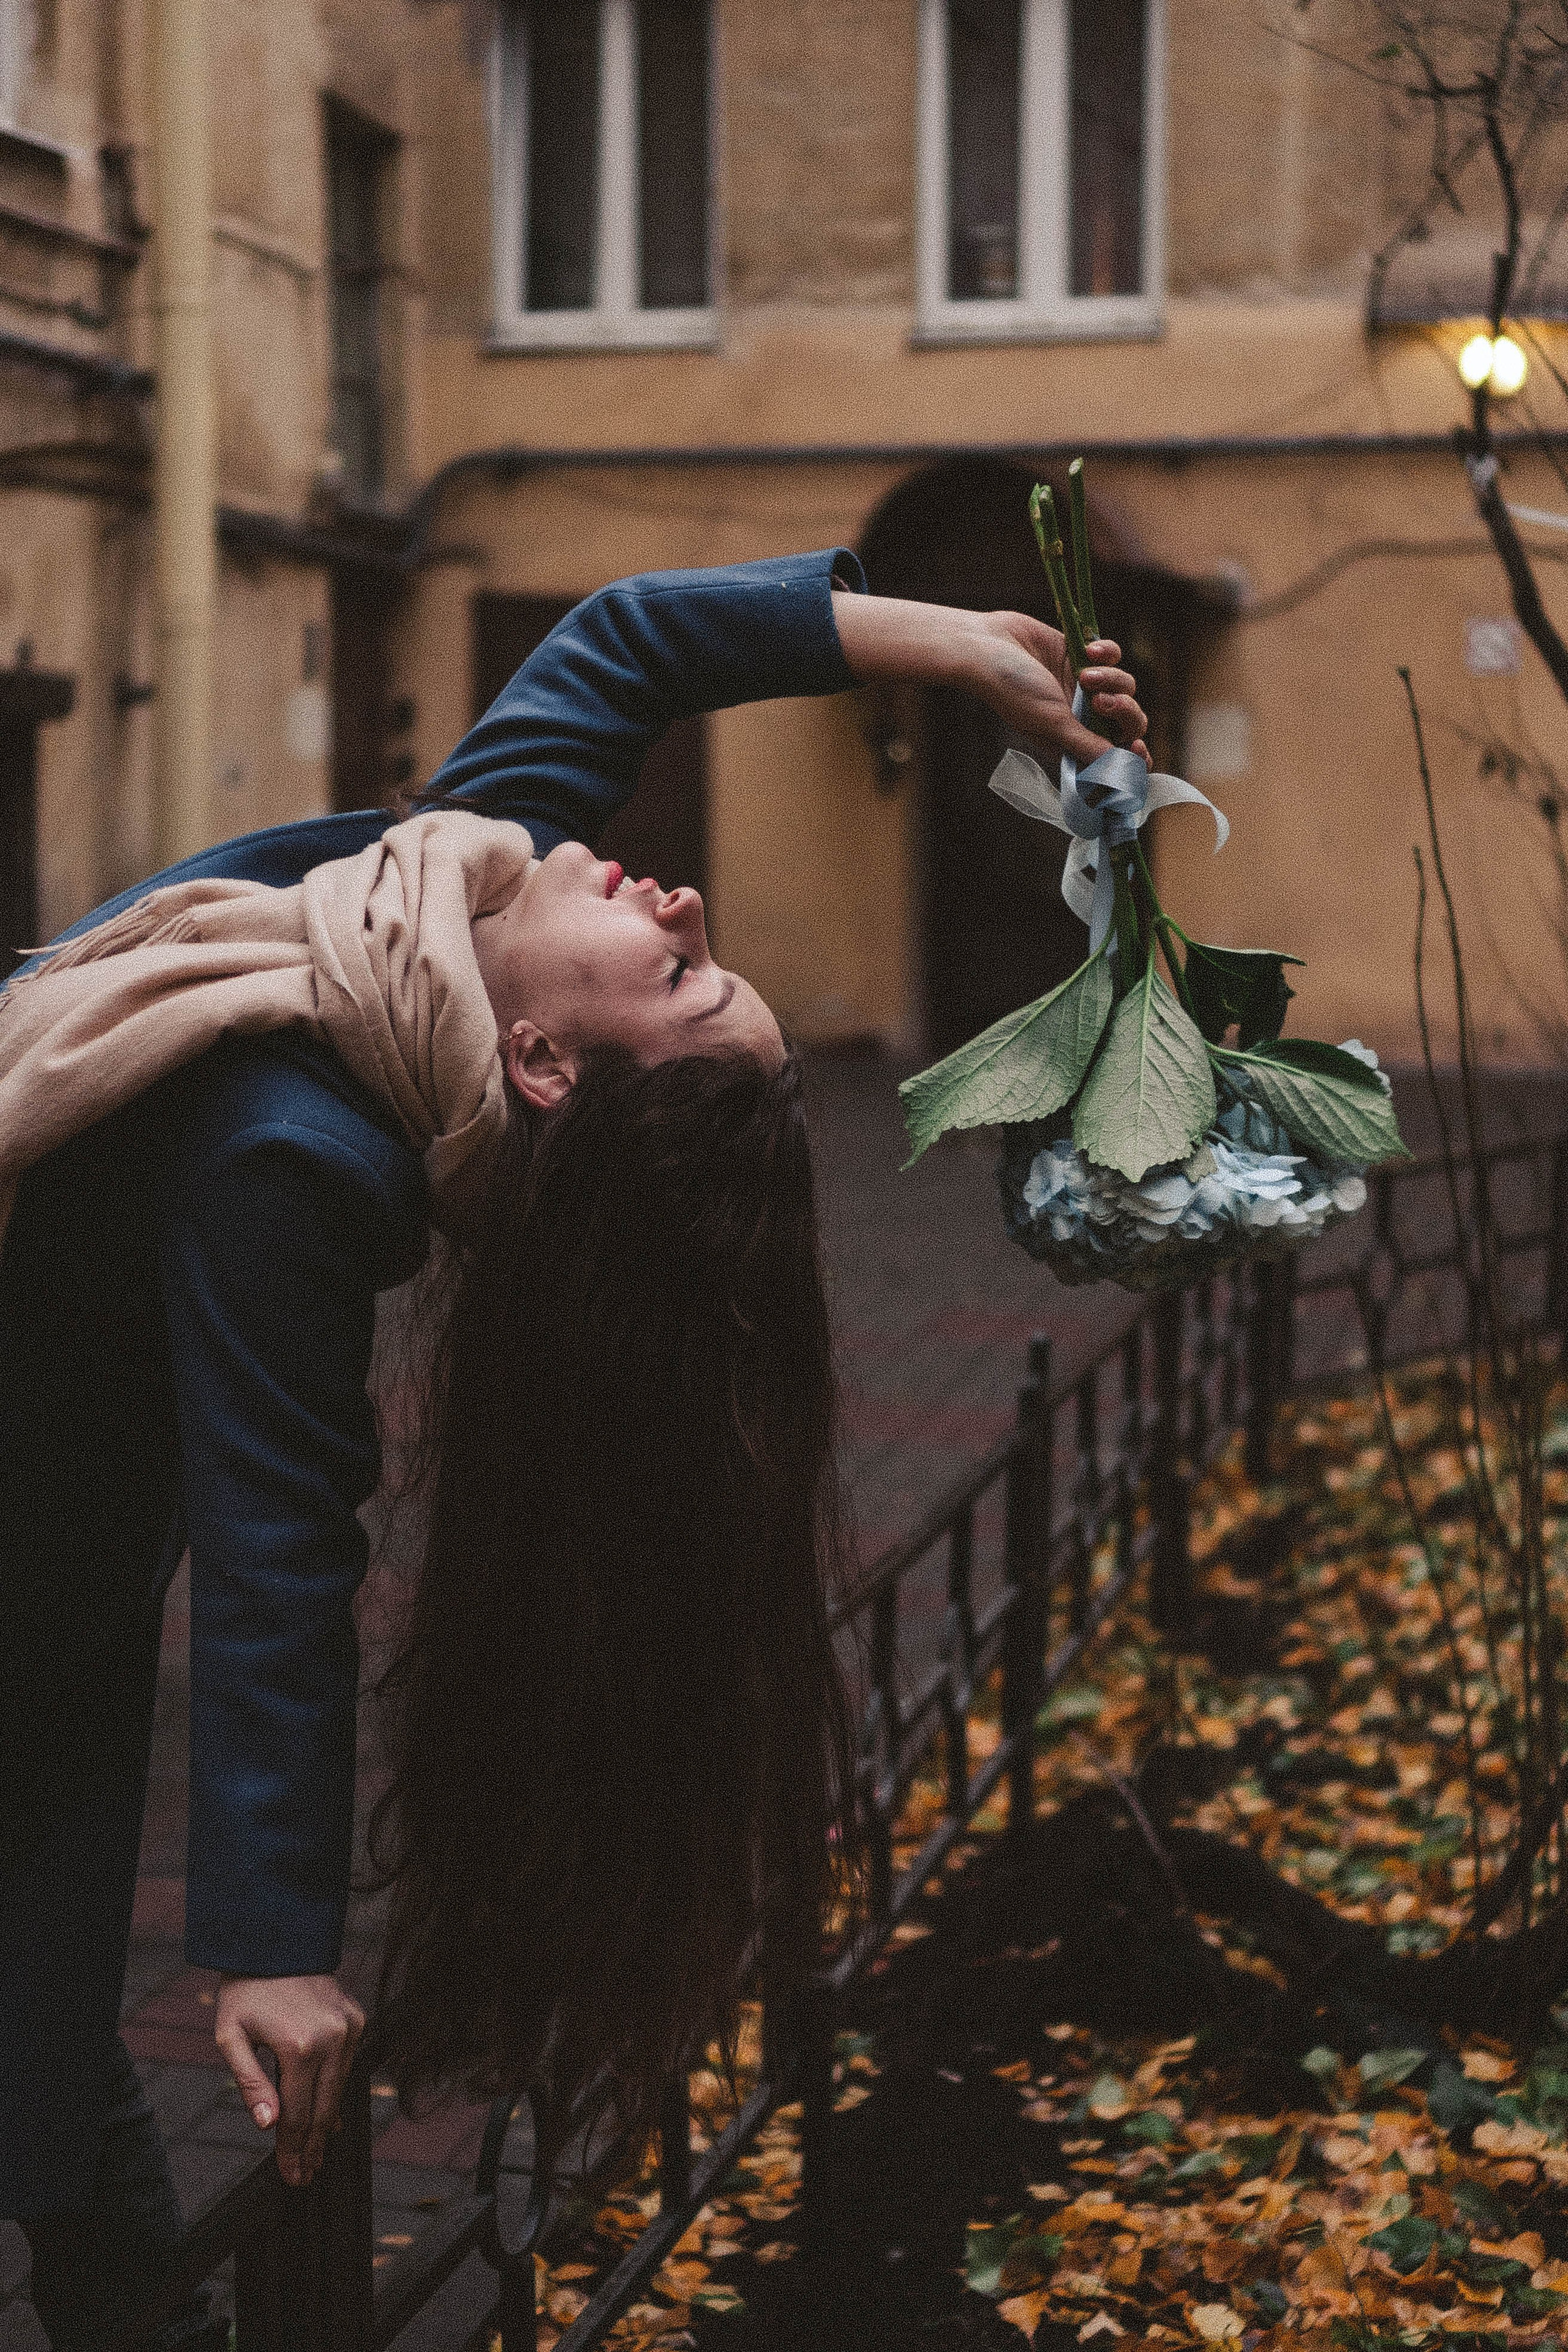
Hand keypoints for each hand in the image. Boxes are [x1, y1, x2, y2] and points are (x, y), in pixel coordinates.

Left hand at [215, 1972, 365, 2187]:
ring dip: (326, 2124)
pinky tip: (329, 2116)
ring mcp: (349, 2028)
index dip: (291, 2150)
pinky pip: (348, 2067)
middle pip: (324, 2110)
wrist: (277, 1941)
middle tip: (305, 2178)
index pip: (297, 2115)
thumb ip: (250, 2083)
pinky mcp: (357, 2019)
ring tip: (316, 2155)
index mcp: (299, 2047)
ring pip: (339, 2090)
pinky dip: (337, 2092)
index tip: (290, 2178)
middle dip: (312, 2148)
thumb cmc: (246, 1992)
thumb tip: (269, 2125)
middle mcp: (333, 2039)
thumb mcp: (231, 2037)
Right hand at [831, 590, 1148, 769]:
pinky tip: (1088, 649)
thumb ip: (1087, 745)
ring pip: (1125, 687)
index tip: (1138, 750)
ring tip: (1084, 674)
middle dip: (1124, 712)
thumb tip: (1119, 769)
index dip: (1132, 758)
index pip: (1114, 757)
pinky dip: (1107, 653)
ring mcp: (1084, 686)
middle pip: (1129, 722)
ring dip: (1111, 678)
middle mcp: (1082, 716)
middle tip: (1100, 703)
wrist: (988, 645)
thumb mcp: (1052, 723)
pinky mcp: (1084, 655)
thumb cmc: (1011, 690)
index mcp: (1072, 741)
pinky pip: (1115, 656)